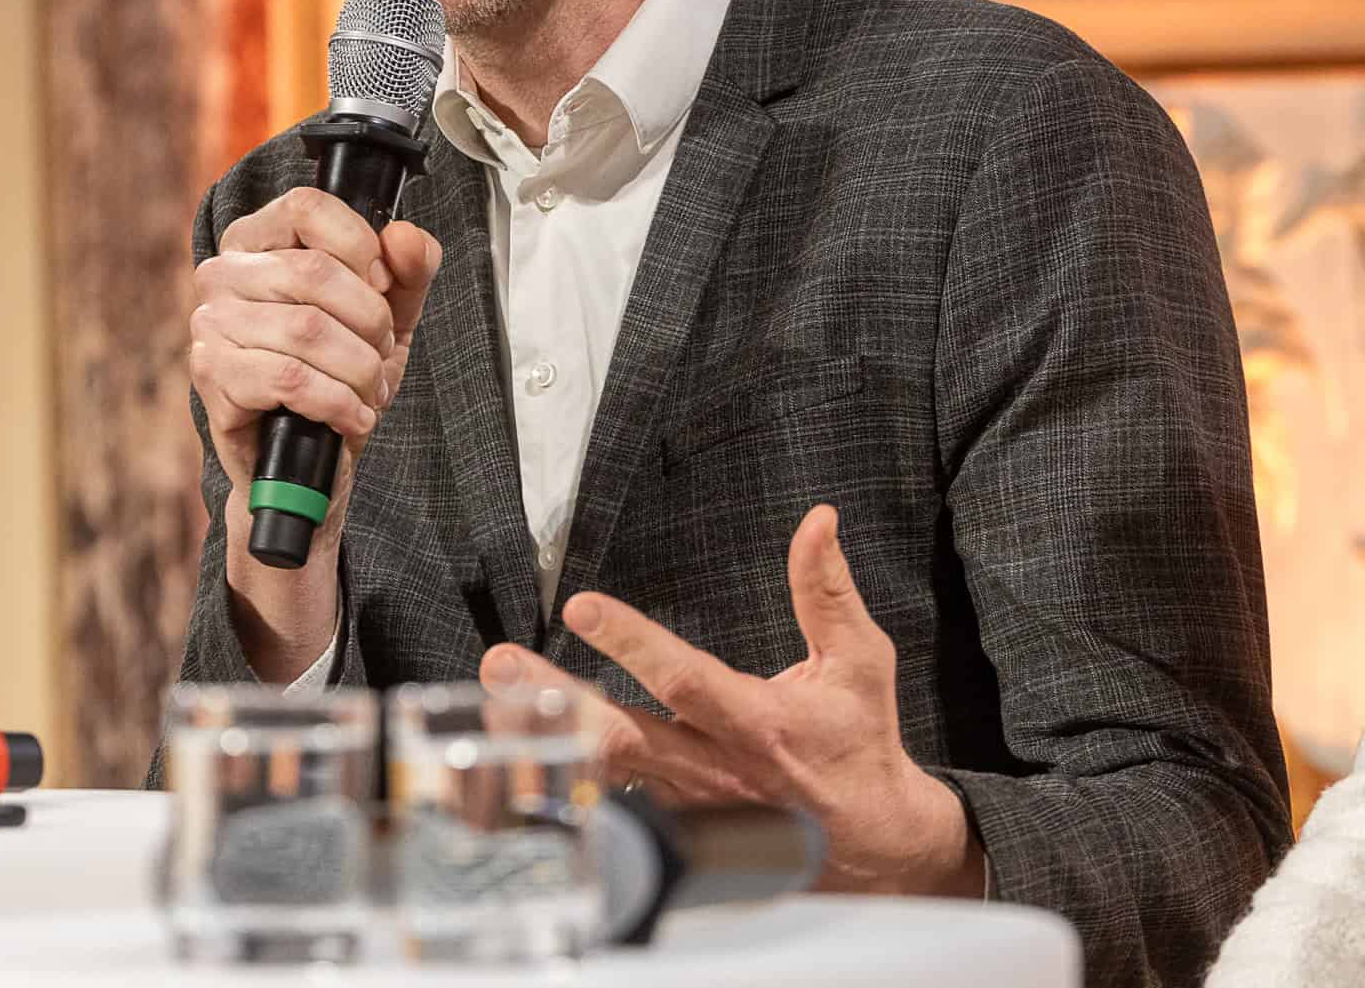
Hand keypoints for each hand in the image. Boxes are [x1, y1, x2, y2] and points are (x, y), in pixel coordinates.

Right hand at [187, 186, 441, 680]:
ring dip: (359, 368)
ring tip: (368, 389)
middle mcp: (223, 274)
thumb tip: (404, 236)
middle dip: (370, 320)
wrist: (312, 460)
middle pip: (314, 272)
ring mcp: (210, 326)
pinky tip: (350, 416)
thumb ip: (410, 269)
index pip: (307, 206)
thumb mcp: (391, 315)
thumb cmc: (342, 372)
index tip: (381, 284)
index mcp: (261, 241)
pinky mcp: (212, 380)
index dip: (359, 244)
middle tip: (380, 351)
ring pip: (306, 331)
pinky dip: (337, 402)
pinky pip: (287, 380)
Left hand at [480, 506, 984, 897]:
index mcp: (757, 722)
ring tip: (490, 702)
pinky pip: (612, 804)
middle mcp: (715, 767)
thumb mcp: (861, 659)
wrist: (874, 842)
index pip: (684, 678)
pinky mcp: (678, 828)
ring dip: (544, 737)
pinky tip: (518, 758)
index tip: (582, 606)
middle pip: (622, 735)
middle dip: (556, 697)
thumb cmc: (861, 741)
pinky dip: (564, 782)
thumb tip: (818, 521)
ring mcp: (690, 805)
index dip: (632, 642)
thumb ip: (826, 591)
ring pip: (604, 772)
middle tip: (502, 663)